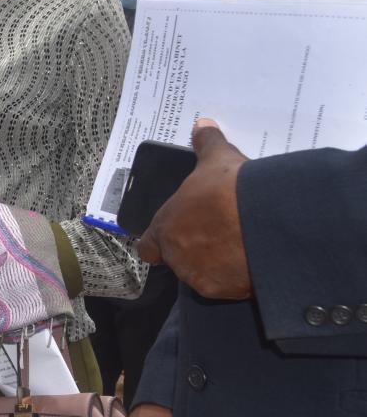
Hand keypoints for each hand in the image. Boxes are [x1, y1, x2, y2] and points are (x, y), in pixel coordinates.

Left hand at [137, 120, 250, 298]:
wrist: (267, 221)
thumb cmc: (231, 189)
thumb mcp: (217, 159)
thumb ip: (206, 144)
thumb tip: (203, 125)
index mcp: (166, 227)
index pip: (148, 245)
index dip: (160, 241)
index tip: (178, 235)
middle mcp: (176, 256)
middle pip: (179, 259)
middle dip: (195, 250)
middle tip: (219, 235)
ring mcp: (199, 275)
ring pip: (202, 273)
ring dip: (214, 264)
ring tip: (238, 246)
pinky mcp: (223, 291)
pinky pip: (226, 286)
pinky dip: (236, 277)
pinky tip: (251, 261)